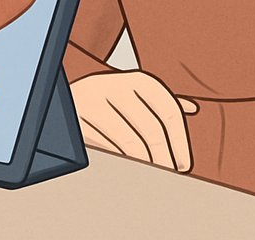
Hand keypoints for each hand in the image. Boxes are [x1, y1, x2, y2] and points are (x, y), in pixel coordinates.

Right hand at [71, 70, 198, 171]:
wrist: (61, 92)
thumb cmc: (107, 97)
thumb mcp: (133, 92)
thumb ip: (160, 101)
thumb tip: (193, 108)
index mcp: (136, 79)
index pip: (168, 111)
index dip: (180, 141)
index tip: (183, 164)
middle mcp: (115, 85)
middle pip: (151, 129)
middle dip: (164, 158)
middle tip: (168, 176)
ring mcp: (92, 101)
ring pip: (129, 142)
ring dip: (144, 164)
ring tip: (151, 175)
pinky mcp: (76, 119)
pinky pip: (107, 148)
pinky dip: (121, 161)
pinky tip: (127, 166)